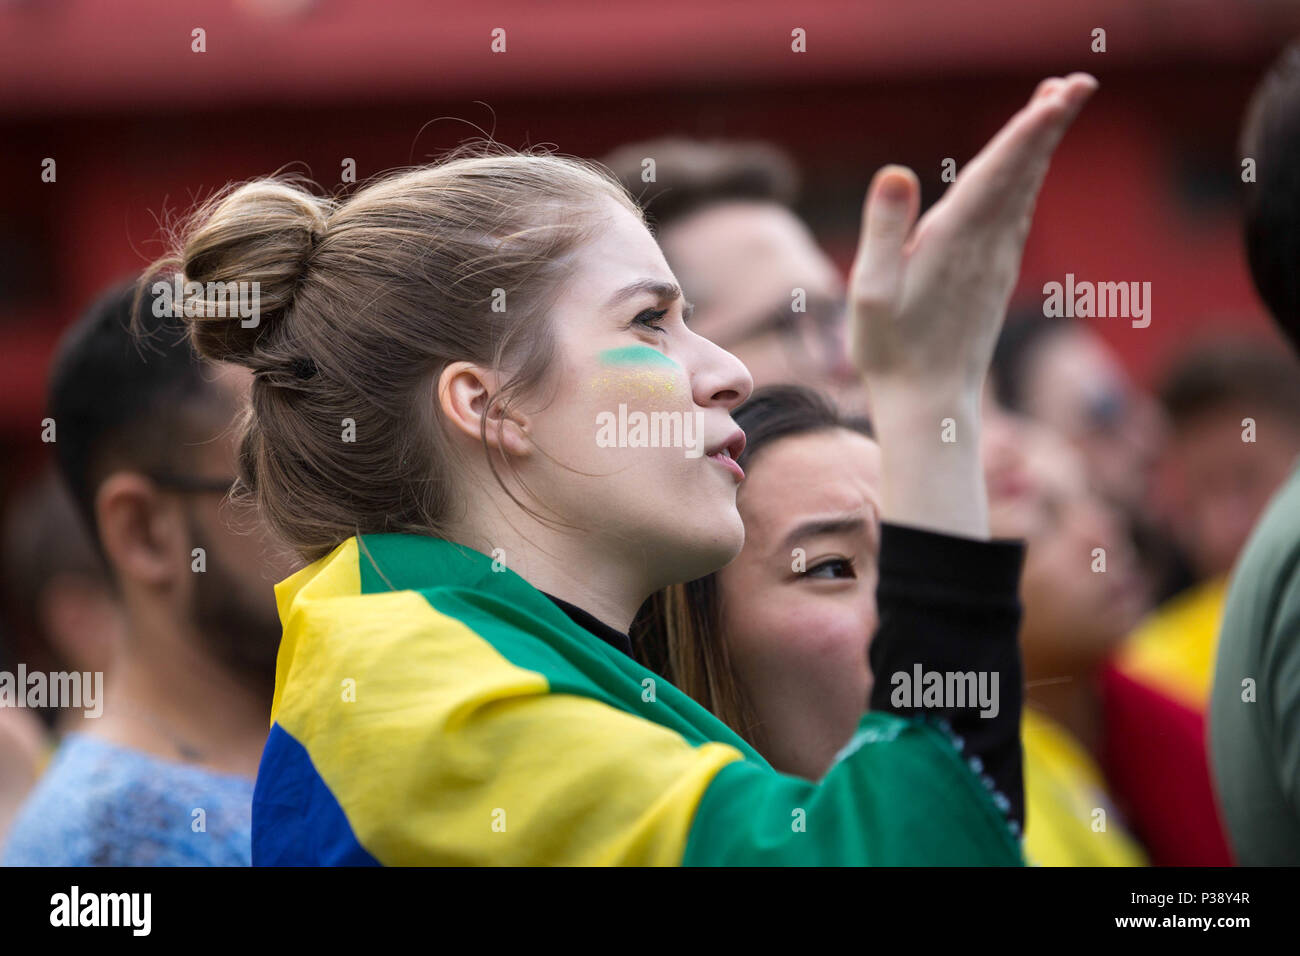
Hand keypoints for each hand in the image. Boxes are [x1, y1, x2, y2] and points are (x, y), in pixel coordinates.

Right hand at [847, 73, 1096, 539]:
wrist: (930, 405)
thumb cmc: (891, 353)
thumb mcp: (870, 293)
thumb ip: (884, 230)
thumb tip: (897, 171)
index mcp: (953, 241)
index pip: (997, 173)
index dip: (1027, 132)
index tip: (1059, 97)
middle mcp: (984, 246)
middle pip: (1021, 173)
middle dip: (1046, 125)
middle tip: (1075, 84)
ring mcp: (994, 262)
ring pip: (1024, 191)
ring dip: (1040, 147)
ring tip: (1056, 108)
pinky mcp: (993, 277)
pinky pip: (1017, 215)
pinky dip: (1027, 181)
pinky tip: (1030, 173)